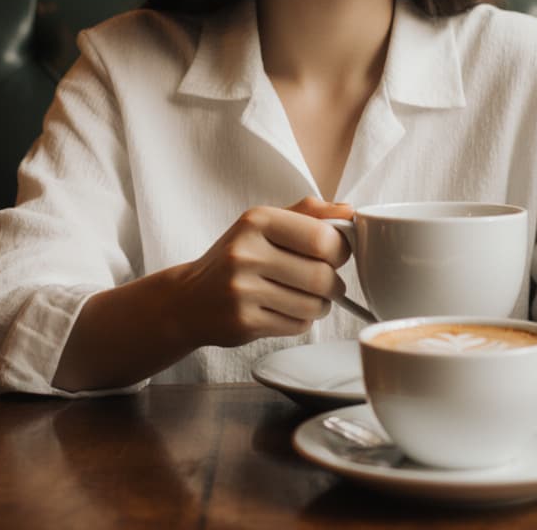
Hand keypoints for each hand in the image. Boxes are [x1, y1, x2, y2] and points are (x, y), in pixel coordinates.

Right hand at [180, 196, 353, 347]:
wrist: (188, 300)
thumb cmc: (235, 258)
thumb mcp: (264, 224)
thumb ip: (308, 213)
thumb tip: (348, 210)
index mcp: (257, 220)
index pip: (321, 237)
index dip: (340, 249)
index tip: (336, 254)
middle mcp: (246, 252)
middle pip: (321, 276)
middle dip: (334, 283)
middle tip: (327, 282)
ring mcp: (242, 290)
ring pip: (313, 304)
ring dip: (321, 305)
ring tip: (308, 297)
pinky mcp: (243, 323)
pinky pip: (297, 325)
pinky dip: (302, 320)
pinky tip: (286, 310)